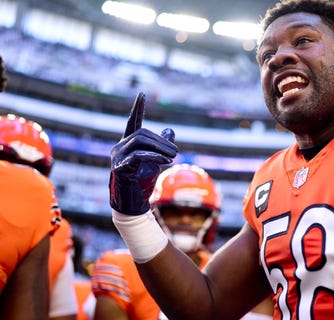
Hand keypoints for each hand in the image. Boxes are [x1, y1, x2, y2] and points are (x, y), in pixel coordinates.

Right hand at [110, 92, 177, 214]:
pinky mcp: (120, 168)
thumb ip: (161, 145)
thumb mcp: (156, 160)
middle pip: (141, 134)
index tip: (142, 94)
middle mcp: (119, 148)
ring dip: (160, 149)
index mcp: (127, 144)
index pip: (133, 122)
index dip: (138, 108)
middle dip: (161, 141)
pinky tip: (165, 161)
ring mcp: (117, 158)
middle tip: (176, 151)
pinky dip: (153, 157)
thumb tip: (170, 130)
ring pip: (139, 142)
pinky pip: (137, 156)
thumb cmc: (143, 181)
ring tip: (173, 157)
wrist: (133, 203)